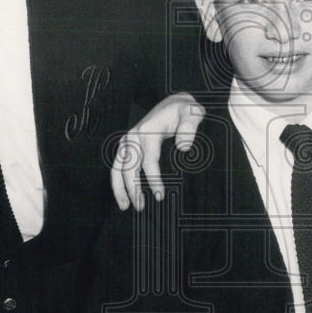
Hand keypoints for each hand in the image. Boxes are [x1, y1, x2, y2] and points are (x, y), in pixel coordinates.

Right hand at [111, 93, 205, 210]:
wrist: (173, 105)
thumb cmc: (184, 111)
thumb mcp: (193, 113)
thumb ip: (190, 127)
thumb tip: (183, 147)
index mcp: (148, 129)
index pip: (148, 159)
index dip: (153, 179)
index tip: (159, 195)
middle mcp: (133, 135)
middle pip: (129, 167)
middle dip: (133, 189)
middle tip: (141, 207)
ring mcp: (127, 141)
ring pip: (117, 168)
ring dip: (120, 189)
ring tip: (126, 207)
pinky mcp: (126, 146)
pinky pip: (117, 167)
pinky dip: (118, 182)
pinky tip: (123, 197)